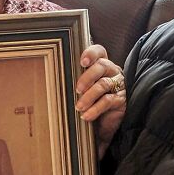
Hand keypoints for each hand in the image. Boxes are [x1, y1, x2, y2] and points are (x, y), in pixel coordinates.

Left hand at [76, 44, 125, 158]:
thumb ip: (74, 82)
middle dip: (87, 77)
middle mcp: (111, 71)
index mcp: (101, 64)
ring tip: (79, 106)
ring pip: (103, 84)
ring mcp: (117, 85)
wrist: (103, 123)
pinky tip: (86, 115)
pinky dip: (95, 109)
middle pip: (101, 65)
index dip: (91, 53)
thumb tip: (53, 82)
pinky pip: (108, 101)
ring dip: (89, 96)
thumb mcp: (82, 90)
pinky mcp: (120, 100)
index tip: (82, 62)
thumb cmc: (89, 102)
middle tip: (77, 89)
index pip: (99, 51)